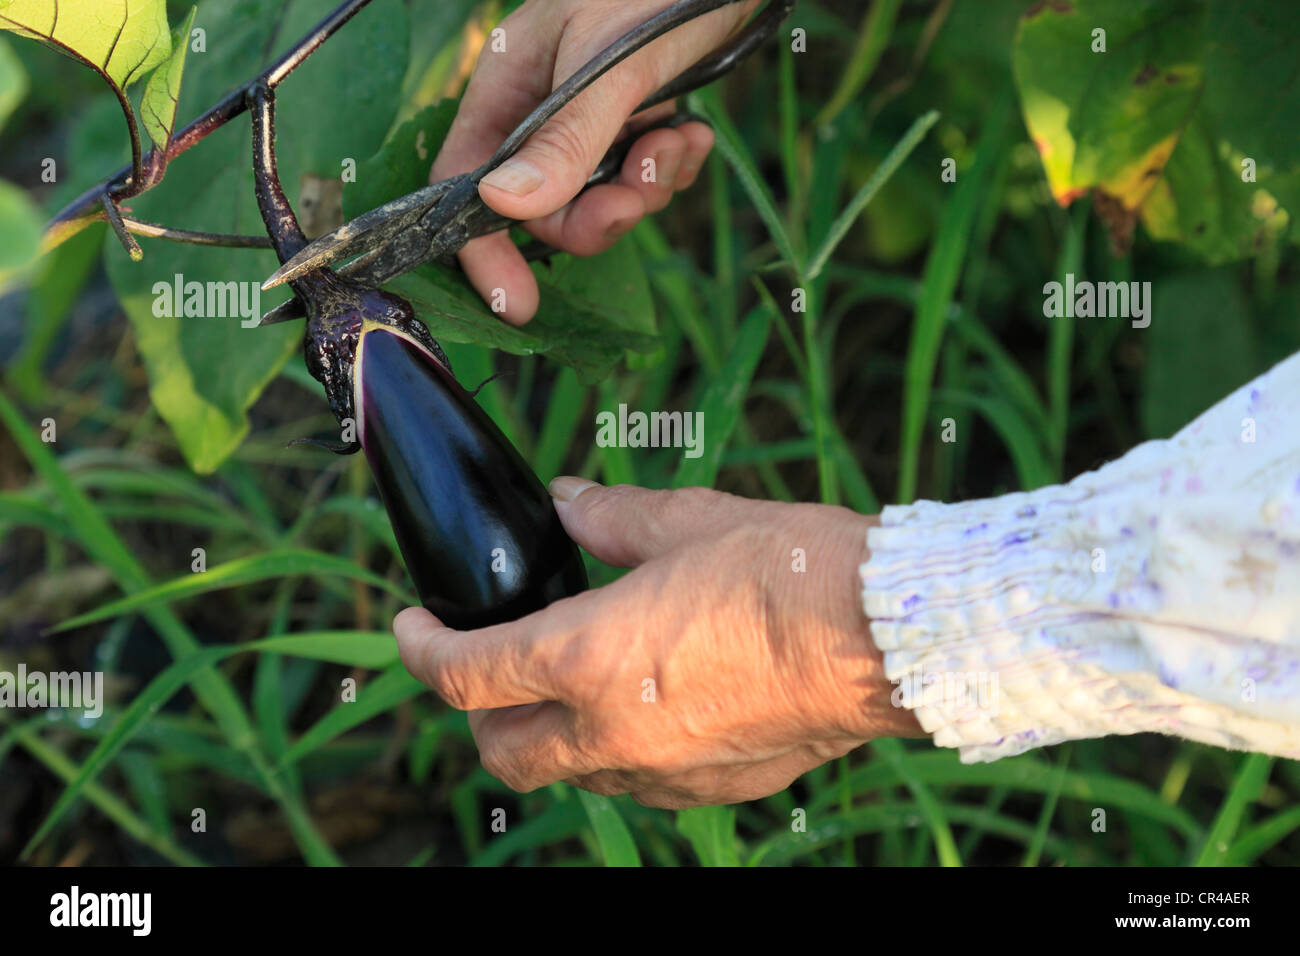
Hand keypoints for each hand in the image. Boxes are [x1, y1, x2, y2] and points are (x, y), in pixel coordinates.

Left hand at [393, 479, 922, 808]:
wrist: (886, 636)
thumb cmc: (790, 570)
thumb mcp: (685, 522)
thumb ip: (610, 518)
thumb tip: (567, 503)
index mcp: (589, 659)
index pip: (464, 675)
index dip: (419, 649)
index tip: (410, 626)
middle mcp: (613, 731)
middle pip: (501, 753)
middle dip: (475, 715)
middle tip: (487, 664)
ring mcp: (664, 771)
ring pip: (569, 775)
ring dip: (549, 735)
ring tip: (572, 681)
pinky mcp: (714, 787)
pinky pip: (639, 782)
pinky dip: (618, 750)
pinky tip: (648, 703)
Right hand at [430, 0, 758, 323]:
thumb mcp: (605, 65)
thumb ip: (564, 138)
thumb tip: (503, 205)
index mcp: (508, 92)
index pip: (469, 188)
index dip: (486, 251)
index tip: (519, 303)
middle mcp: (541, 116)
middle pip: (550, 211)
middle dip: (599, 214)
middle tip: (637, 192)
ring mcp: (590, 124)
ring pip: (603, 201)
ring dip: (646, 187)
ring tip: (674, 141)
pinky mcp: (636, 126)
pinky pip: (645, 180)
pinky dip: (672, 166)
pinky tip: (691, 132)